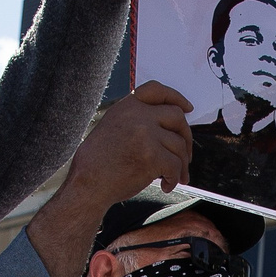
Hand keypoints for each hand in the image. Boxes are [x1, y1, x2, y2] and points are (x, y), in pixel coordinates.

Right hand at [27, 82, 194, 276]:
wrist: (87, 184)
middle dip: (186, 137)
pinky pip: (175, 165)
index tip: (188, 108)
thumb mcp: (113, 127)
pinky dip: (174, 178)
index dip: (176, 98)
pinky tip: (166, 186)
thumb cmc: (99, 162)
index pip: (158, 90)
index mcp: (127, 106)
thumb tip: (169, 126)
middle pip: (177, 117)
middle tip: (186, 155)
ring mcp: (146, 134)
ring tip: (176, 177)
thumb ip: (137, 120)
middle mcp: (138, 115)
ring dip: (182, 164)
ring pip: (179, 145)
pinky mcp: (152, 156)